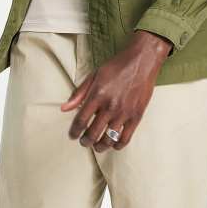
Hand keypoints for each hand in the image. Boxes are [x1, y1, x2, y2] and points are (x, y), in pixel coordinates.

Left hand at [60, 30, 172, 151]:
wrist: (142, 61)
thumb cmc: (117, 66)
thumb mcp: (94, 74)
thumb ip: (79, 93)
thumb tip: (64, 108)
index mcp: (97, 94)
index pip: (80, 120)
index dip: (74, 132)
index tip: (73, 136)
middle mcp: (110, 105)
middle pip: (92, 133)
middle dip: (85, 141)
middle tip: (84, 142)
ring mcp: (124, 112)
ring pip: (108, 139)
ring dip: (99, 146)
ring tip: (96, 145)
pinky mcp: (136, 116)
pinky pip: (125, 139)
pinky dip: (117, 145)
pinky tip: (112, 143)